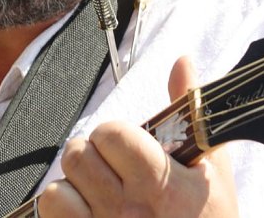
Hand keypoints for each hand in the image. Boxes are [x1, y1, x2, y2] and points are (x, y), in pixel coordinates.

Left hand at [37, 57, 238, 216]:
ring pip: (58, 184)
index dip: (116, 135)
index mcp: (163, 186)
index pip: (111, 134)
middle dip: (93, 155)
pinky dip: (64, 207)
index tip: (129, 147)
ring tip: (101, 190)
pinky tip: (87, 210)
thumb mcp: (211, 171)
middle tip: (113, 168)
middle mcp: (130, 211)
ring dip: (77, 183)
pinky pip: (51, 210)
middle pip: (78, 154)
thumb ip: (189, 112)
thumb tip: (182, 62)